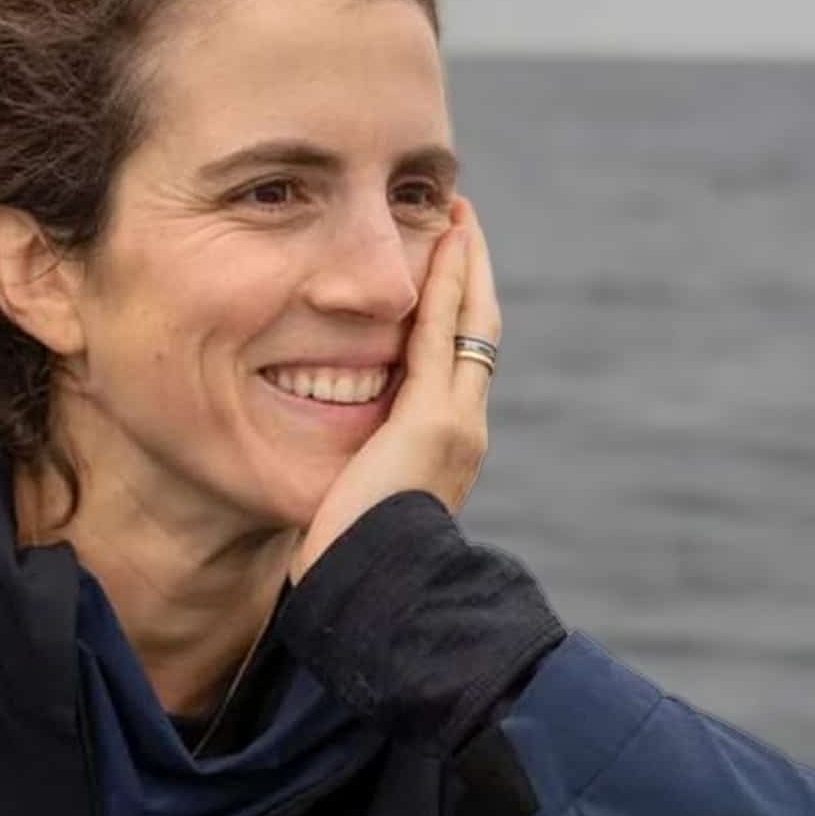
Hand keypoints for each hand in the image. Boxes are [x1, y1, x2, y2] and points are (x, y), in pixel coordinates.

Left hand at [290, 197, 501, 581]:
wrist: (381, 598)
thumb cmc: (358, 567)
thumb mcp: (359, 504)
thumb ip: (360, 468)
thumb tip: (337, 457)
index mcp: (447, 447)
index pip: (457, 361)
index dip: (454, 310)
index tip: (445, 265)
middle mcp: (464, 428)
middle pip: (477, 331)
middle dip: (470, 273)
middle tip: (460, 221)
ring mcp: (456, 424)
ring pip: (469, 324)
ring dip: (463, 266)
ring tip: (455, 216)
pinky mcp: (432, 422)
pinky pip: (439, 338)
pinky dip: (443, 288)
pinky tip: (440, 245)